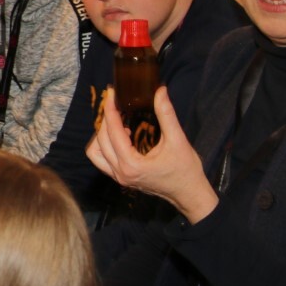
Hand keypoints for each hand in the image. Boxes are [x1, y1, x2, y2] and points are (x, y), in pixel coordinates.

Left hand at [86, 86, 217, 222]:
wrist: (190, 194)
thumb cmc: (186, 170)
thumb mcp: (178, 140)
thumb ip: (166, 114)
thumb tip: (160, 91)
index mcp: (131, 164)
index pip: (113, 131)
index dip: (110, 110)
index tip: (111, 93)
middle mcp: (120, 172)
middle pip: (100, 140)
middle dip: (105, 119)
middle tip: (114, 102)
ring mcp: (119, 178)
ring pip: (95, 152)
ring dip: (101, 135)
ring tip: (117, 121)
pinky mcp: (121, 179)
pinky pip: (102, 161)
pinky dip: (105, 146)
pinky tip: (121, 135)